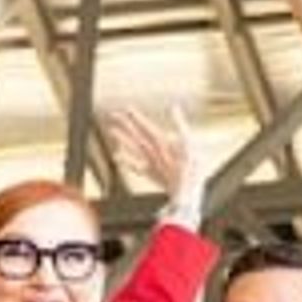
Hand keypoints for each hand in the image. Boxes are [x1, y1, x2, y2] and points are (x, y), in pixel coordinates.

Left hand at [103, 104, 201, 223]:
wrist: (186, 194)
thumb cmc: (190, 170)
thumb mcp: (190, 143)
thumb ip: (181, 124)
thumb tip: (174, 107)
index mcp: (162, 145)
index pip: (146, 127)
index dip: (136, 117)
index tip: (126, 108)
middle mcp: (153, 153)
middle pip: (136, 136)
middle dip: (125, 125)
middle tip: (113, 115)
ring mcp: (150, 164)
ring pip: (133, 149)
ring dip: (122, 139)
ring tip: (111, 131)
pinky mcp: (152, 174)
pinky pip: (136, 166)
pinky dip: (126, 161)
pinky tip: (116, 156)